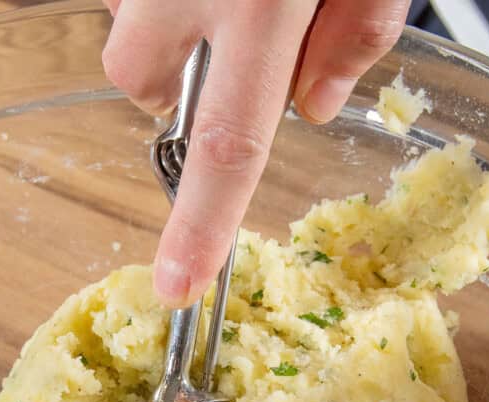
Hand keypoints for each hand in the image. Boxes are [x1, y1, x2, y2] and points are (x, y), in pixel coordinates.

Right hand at [101, 0, 409, 306]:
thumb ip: (359, 27)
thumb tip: (318, 104)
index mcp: (262, 0)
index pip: (228, 142)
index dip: (201, 226)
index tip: (179, 286)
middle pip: (147, 88)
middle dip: (183, 87)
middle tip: (241, 47)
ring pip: (130, 31)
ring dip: (171, 26)